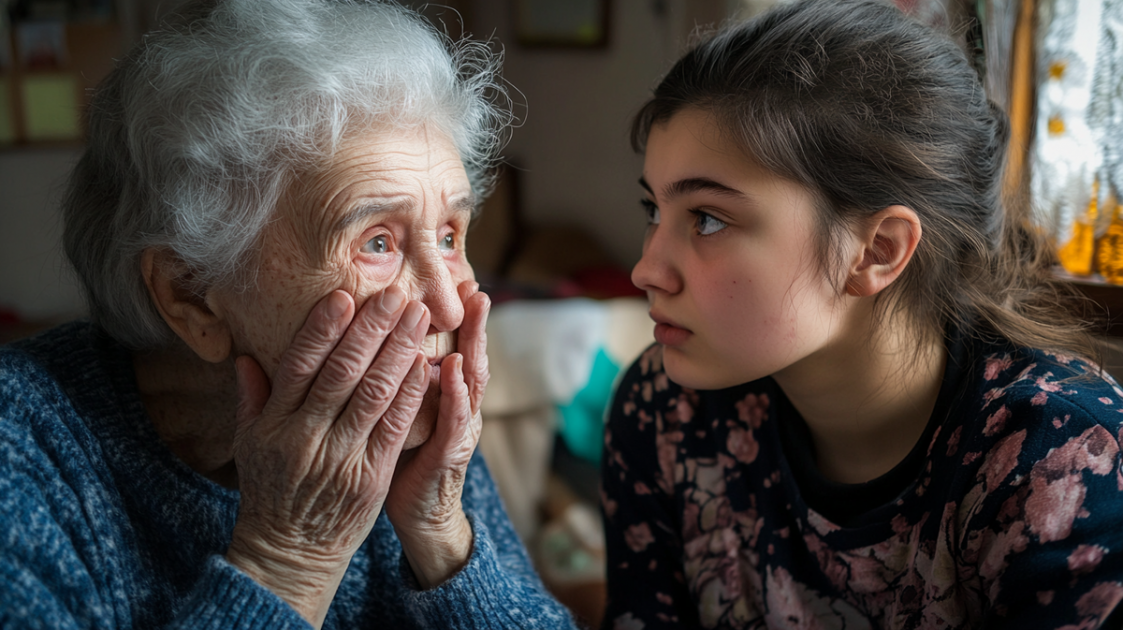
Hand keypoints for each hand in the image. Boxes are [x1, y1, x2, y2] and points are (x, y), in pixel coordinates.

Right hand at [225, 286, 430, 627]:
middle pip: (343, 373)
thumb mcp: (248, 444)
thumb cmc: (270, 490)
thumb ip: (252, 398)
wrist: (290, 551)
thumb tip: (246, 355)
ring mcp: (342, 457)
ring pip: (374, 394)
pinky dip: (411, 394)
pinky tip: (425, 364)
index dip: (322, 329)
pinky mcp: (372, 476)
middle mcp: (307, 437)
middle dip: (372, 329)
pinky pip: (395, 428)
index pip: (299, 365)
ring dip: (400, 350)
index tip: (344, 297)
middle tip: (396, 295)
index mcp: (275, 424)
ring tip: (419, 316)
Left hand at [384, 281, 490, 588]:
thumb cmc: (401, 458)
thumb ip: (397, 377)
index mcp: (443, 395)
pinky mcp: (449, 455)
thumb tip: (376, 336)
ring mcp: (458, 430)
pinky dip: (455, 393)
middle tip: (474, 280)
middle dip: (473, 318)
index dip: (456, 314)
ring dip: (474, 344)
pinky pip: (454, 420)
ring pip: (470, 380)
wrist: (416, 515)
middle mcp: (458, 408)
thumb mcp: (399, 411)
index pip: (453, 346)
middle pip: (470, 354)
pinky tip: (454, 368)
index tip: (455, 276)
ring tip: (475, 310)